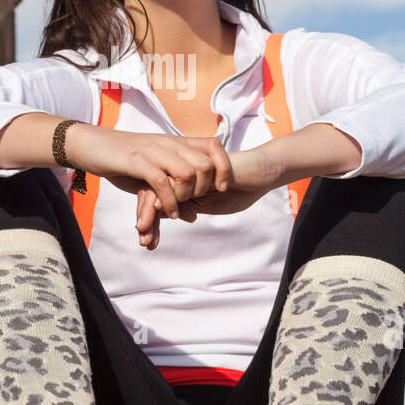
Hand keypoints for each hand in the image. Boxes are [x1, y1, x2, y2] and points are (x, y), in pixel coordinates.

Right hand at [66, 125, 233, 214]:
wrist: (91, 144)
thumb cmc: (123, 160)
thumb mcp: (153, 173)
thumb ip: (173, 190)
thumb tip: (193, 216)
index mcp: (176, 143)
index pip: (213, 146)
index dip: (224, 167)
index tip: (221, 188)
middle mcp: (169, 144)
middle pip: (206, 164)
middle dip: (205, 189)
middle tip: (194, 202)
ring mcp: (154, 152)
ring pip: (188, 173)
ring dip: (187, 197)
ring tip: (178, 210)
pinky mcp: (137, 161)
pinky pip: (162, 183)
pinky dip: (169, 202)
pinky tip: (168, 214)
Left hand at [135, 145, 279, 249]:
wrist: (261, 172)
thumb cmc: (237, 189)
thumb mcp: (207, 205)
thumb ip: (185, 208)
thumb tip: (159, 218)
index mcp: (180, 183)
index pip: (155, 198)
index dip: (149, 221)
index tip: (146, 242)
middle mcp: (181, 172)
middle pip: (153, 191)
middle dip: (147, 218)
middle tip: (143, 239)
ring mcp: (189, 165)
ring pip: (163, 187)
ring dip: (154, 212)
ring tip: (149, 231)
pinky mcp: (201, 161)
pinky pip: (182, 179)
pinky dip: (173, 198)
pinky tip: (176, 214)